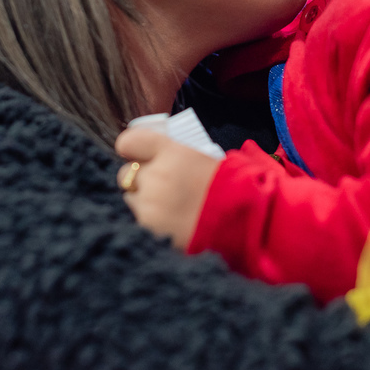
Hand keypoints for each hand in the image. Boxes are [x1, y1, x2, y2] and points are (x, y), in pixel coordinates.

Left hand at [114, 129, 220, 250]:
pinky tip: (170, 220)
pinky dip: (151, 220)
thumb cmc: (229, 185)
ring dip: (143, 199)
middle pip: (126, 172)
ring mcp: (150, 204)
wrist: (243, 220)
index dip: (131, 148)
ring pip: (131, 198)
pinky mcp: (149, 228)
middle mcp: (155, 175)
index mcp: (170, 151)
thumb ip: (175, 153)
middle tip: (157, 183)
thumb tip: (159, 154)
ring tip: (167, 205)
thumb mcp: (204, 156)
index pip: (128, 142)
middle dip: (138, 177)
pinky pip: (140, 220)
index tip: (136, 153)